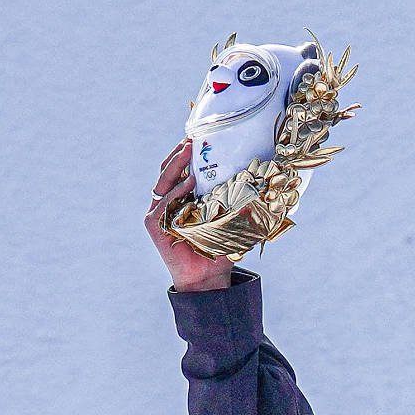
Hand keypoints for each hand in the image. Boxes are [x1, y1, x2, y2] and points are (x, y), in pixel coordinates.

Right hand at [146, 140, 233, 292]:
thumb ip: (233, 199)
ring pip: (164, 181)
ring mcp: (157, 212)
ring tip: (189, 150)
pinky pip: (165, 203)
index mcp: (180, 198)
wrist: (207, 277)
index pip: (180, 169)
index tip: (199, 137)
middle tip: (192, 137)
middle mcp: (166, 202)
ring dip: (177, 164)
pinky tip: (188, 183)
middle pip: (169, 170)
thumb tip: (259, 178)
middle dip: (180, 152)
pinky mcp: (154, 225)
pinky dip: (177, 192)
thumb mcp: (227, 218)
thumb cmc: (218, 248)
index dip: (186, 153)